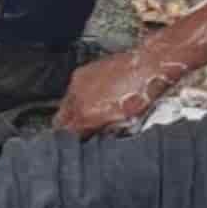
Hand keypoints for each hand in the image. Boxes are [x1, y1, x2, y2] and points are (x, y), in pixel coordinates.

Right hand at [53, 49, 187, 135]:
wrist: (146, 65)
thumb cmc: (141, 92)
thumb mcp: (125, 121)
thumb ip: (104, 131)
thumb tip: (95, 138)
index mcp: (87, 113)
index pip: (67, 134)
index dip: (73, 140)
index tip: (79, 142)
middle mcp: (77, 97)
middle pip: (60, 120)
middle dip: (68, 127)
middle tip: (81, 131)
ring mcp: (78, 82)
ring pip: (64, 104)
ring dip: (72, 111)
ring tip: (88, 114)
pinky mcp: (82, 71)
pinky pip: (72, 90)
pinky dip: (78, 97)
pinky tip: (93, 98)